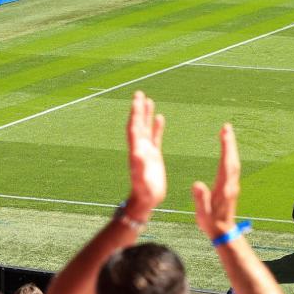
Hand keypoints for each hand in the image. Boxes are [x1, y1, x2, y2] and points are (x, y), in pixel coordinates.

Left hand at [125, 91, 165, 218]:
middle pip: (138, 123)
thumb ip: (139, 166)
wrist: (146, 200)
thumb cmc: (144, 191)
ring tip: (148, 100)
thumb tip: (137, 153)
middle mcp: (139, 147)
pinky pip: (155, 137)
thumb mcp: (141, 179)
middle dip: (138, 108)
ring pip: (146, 127)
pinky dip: (156, 126)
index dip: (135, 113)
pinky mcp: (154, 155)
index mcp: (136, 150)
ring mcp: (146, 150)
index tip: (137, 99)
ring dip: (146, 114)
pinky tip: (159, 117)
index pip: (134, 127)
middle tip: (139, 93)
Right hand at [192, 123, 241, 239]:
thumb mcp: (203, 213)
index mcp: (224, 188)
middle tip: (226, 127)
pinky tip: (226, 151)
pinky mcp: (231, 187)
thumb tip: (197, 185)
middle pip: (232, 159)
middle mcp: (231, 184)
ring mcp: (232, 185)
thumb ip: (201, 199)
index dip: (226, 148)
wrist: (223, 232)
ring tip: (226, 134)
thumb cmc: (211, 223)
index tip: (224, 133)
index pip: (226, 164)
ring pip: (233, 162)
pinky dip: (229, 155)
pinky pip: (231, 167)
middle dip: (230, 142)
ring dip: (230, 147)